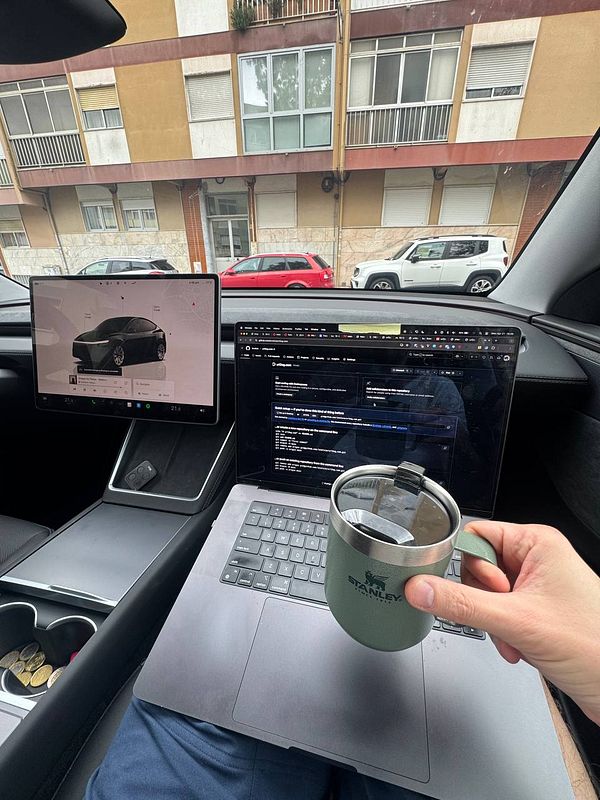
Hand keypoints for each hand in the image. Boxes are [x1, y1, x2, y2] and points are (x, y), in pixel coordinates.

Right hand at [404, 521, 599, 724]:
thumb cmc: (593, 645)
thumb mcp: (515, 621)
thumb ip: (461, 604)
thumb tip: (419, 588)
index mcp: (536, 542)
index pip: (475, 535)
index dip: (468, 566)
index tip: (474, 591)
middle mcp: (536, 558)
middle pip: (477, 568)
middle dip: (482, 601)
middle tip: (502, 616)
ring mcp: (536, 584)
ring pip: (485, 594)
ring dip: (492, 622)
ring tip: (514, 638)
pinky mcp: (536, 608)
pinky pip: (498, 612)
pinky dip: (502, 632)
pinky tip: (518, 647)